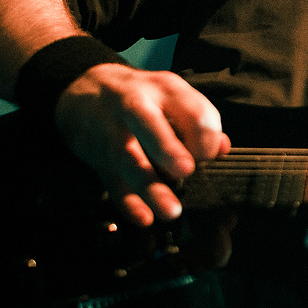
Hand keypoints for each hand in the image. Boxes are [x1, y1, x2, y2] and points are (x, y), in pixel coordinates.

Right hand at [53, 63, 229, 225]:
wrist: (85, 91)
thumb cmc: (143, 97)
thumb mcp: (173, 96)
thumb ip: (198, 121)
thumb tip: (221, 148)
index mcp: (166, 90)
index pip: (192, 110)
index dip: (206, 136)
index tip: (207, 156)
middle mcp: (136, 106)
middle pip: (149, 125)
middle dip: (168, 149)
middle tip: (186, 171)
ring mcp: (112, 132)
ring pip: (129, 160)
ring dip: (150, 187)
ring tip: (171, 210)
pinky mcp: (98, 157)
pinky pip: (112, 182)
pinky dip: (128, 202)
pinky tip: (144, 217)